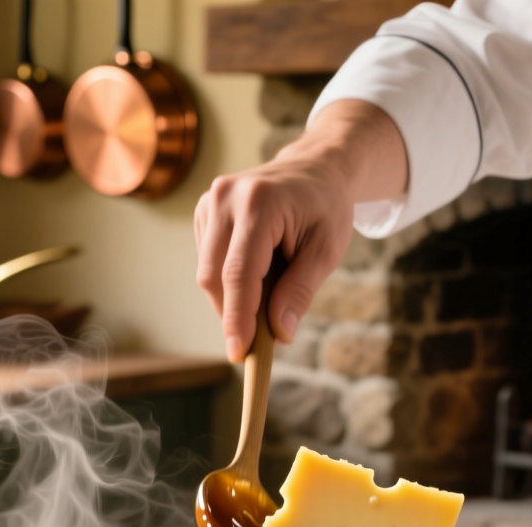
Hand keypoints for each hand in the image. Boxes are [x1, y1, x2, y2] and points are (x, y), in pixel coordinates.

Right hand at [195, 100, 407, 360]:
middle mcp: (226, 197)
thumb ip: (301, 290)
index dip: (237, 317)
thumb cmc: (326, 209)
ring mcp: (210, 201)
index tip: (239, 353)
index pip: (239, 272)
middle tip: (259, 342)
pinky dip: (229, 280)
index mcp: (260, 202)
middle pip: (214, 276)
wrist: (315, 169)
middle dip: (233, 314)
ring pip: (207, 272)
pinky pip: (208, 261)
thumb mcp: (326, 250)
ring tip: (270, 290)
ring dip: (232, 297)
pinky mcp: (204, 211)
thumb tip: (280, 333)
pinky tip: (256, 271)